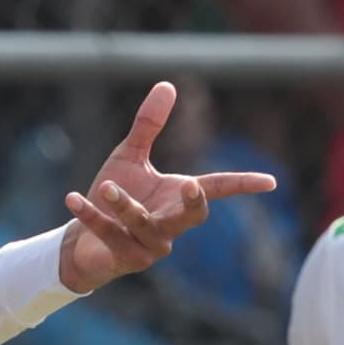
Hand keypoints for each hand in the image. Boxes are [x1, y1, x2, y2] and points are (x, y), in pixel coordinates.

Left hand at [55, 81, 277, 293]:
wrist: (84, 240)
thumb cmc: (113, 199)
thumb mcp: (129, 157)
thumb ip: (148, 125)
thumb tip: (167, 85)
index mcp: (178, 200)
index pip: (217, 189)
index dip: (242, 185)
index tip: (270, 182)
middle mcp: (171, 226)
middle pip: (193, 217)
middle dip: (194, 204)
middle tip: (191, 186)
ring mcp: (150, 246)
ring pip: (144, 225)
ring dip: (124, 205)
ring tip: (105, 186)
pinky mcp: (124, 259)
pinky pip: (109, 234)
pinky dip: (92, 216)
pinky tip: (73, 197)